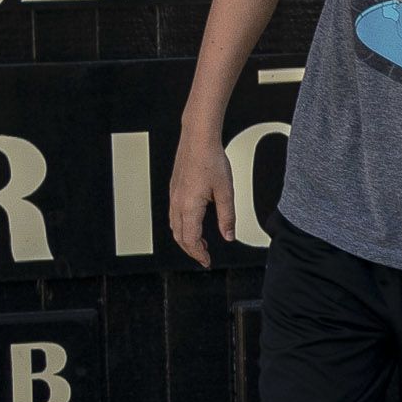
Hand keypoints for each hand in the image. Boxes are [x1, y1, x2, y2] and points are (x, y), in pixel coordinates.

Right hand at [168, 127, 233, 266]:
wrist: (198, 139)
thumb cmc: (212, 161)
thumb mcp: (226, 192)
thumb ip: (227, 217)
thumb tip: (228, 236)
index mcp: (189, 206)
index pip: (191, 240)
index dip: (199, 254)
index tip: (207, 261)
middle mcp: (177, 203)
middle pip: (179, 237)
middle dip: (191, 250)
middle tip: (204, 257)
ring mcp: (174, 196)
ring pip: (175, 226)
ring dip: (186, 239)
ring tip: (201, 244)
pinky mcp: (174, 189)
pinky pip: (174, 215)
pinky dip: (182, 226)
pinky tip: (194, 223)